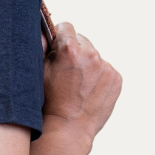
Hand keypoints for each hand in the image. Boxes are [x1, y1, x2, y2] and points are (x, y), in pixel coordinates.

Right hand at [43, 22, 121, 140]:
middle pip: (81, 40)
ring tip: (77, 83)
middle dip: (74, 50)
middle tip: (66, 70)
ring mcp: (106, 67)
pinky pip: (105, 69)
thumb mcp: (38, 71)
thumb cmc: (49, 101)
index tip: (56, 48)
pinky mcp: (116, 79)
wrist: (69, 127)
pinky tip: (88, 89)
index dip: (58, 37)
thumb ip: (42, 46)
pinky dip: (98, 76)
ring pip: (94, 55)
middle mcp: (91, 55)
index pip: (65, 26)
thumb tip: (44, 30)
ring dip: (87, 63)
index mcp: (69, 49)